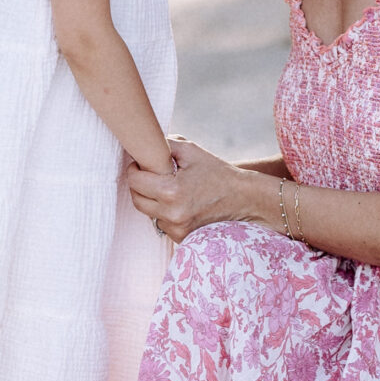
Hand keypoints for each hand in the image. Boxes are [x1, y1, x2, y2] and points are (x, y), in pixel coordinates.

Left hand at [126, 138, 246, 243]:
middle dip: (139, 185)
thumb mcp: (192, 151)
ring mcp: (177, 229)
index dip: (134, 169)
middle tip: (148, 174)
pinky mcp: (182, 238)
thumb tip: (142, 142)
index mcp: (171, 191)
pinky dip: (165, 213)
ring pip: (149, 213)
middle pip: (137, 199)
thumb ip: (165, 145)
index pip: (135, 180)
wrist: (245, 199)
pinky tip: (180, 203)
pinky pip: (162, 224)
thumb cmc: (219, 173)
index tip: (140, 164)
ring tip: (170, 189)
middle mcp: (171, 214)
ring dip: (152, 200)